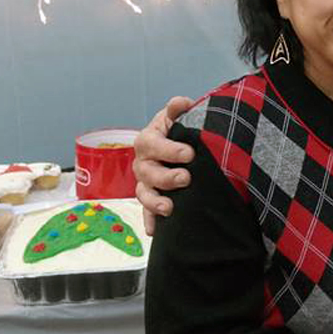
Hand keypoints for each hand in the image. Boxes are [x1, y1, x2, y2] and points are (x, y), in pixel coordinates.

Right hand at [133, 96, 194, 233]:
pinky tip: (155, 230)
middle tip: (186, 178)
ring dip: (155, 202)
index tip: (189, 153)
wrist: (177, 146)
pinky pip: (147, 213)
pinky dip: (150, 221)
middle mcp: (143, 163)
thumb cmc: (177, 130)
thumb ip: (178, 110)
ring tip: (170, 208)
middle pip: (148, 172)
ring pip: (144, 194)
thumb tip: (181, 103)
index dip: (170, 150)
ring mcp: (145, 182)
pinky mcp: (151, 199)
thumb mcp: (177, 117)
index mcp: (148, 140)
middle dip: (166, 177)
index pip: (153, 144)